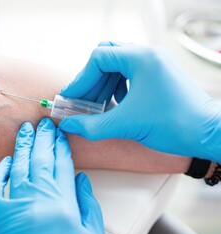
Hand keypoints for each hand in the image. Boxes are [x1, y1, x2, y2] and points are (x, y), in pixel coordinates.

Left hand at [0, 118, 104, 233]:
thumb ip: (87, 204)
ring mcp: (15, 204)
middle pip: (41, 158)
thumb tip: (81, 180)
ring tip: (26, 130)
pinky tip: (5, 162)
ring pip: (19, 165)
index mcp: (62, 201)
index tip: (60, 133)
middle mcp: (38, 197)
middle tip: (44, 123)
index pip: (63, 163)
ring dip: (23, 146)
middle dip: (43, 137)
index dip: (61, 145)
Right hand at [59, 42, 220, 161]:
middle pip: (107, 58)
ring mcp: (155, 65)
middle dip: (91, 80)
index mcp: (141, 58)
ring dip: (103, 84)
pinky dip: (117, 87)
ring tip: (97, 105)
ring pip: (117, 66)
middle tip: (83, 100)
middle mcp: (149, 56)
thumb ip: (91, 126)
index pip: (98, 59)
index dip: (81, 79)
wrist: (210, 134)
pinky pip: (130, 74)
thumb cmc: (175, 124)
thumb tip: (68, 125)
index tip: (71, 97)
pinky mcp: (159, 76)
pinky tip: (115, 105)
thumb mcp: (126, 125)